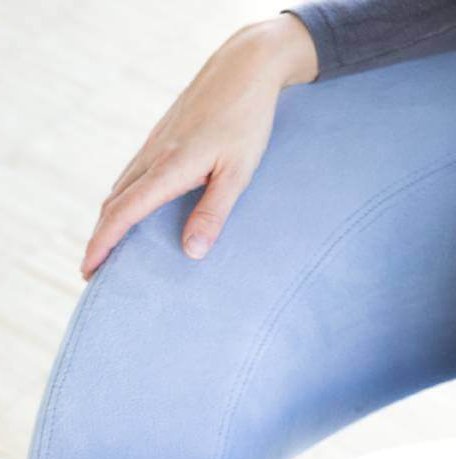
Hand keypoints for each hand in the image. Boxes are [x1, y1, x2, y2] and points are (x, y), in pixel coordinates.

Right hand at [79, 14, 317, 279]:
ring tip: (109, 248)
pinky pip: (134, 174)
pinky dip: (124, 199)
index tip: (90, 269)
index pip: (125, 212)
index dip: (104, 242)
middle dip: (101, 238)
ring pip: (122, 187)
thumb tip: (191, 253)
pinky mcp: (163, 138)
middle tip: (93, 271)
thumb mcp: (238, 174)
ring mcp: (156, 145)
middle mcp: (154, 155)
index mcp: (169, 168)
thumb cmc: (246, 123)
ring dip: (110, 219)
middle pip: (115, 203)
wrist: (244, 70)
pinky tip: (131, 211)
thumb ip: (213, 213)